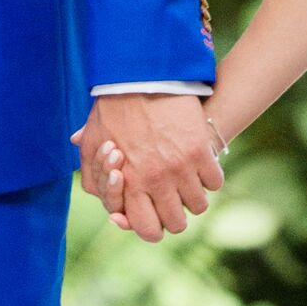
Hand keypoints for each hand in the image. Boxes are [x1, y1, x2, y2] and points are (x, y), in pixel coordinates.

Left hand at [75, 91, 221, 244]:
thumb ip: (93, 175)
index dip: (153, 228)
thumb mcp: (92, 144)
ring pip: (198, 205)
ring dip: (194, 197)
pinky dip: (210, 178)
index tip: (155, 215)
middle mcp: (155, 181)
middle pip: (176, 223)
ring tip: (188, 182)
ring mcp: (179, 168)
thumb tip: (101, 197)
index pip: (146, 228)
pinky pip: (214, 182)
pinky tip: (201, 167)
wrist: (139, 76)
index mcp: (129, 184)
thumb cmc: (112, 110)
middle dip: (175, 216)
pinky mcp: (199, 151)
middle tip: (173, 200)